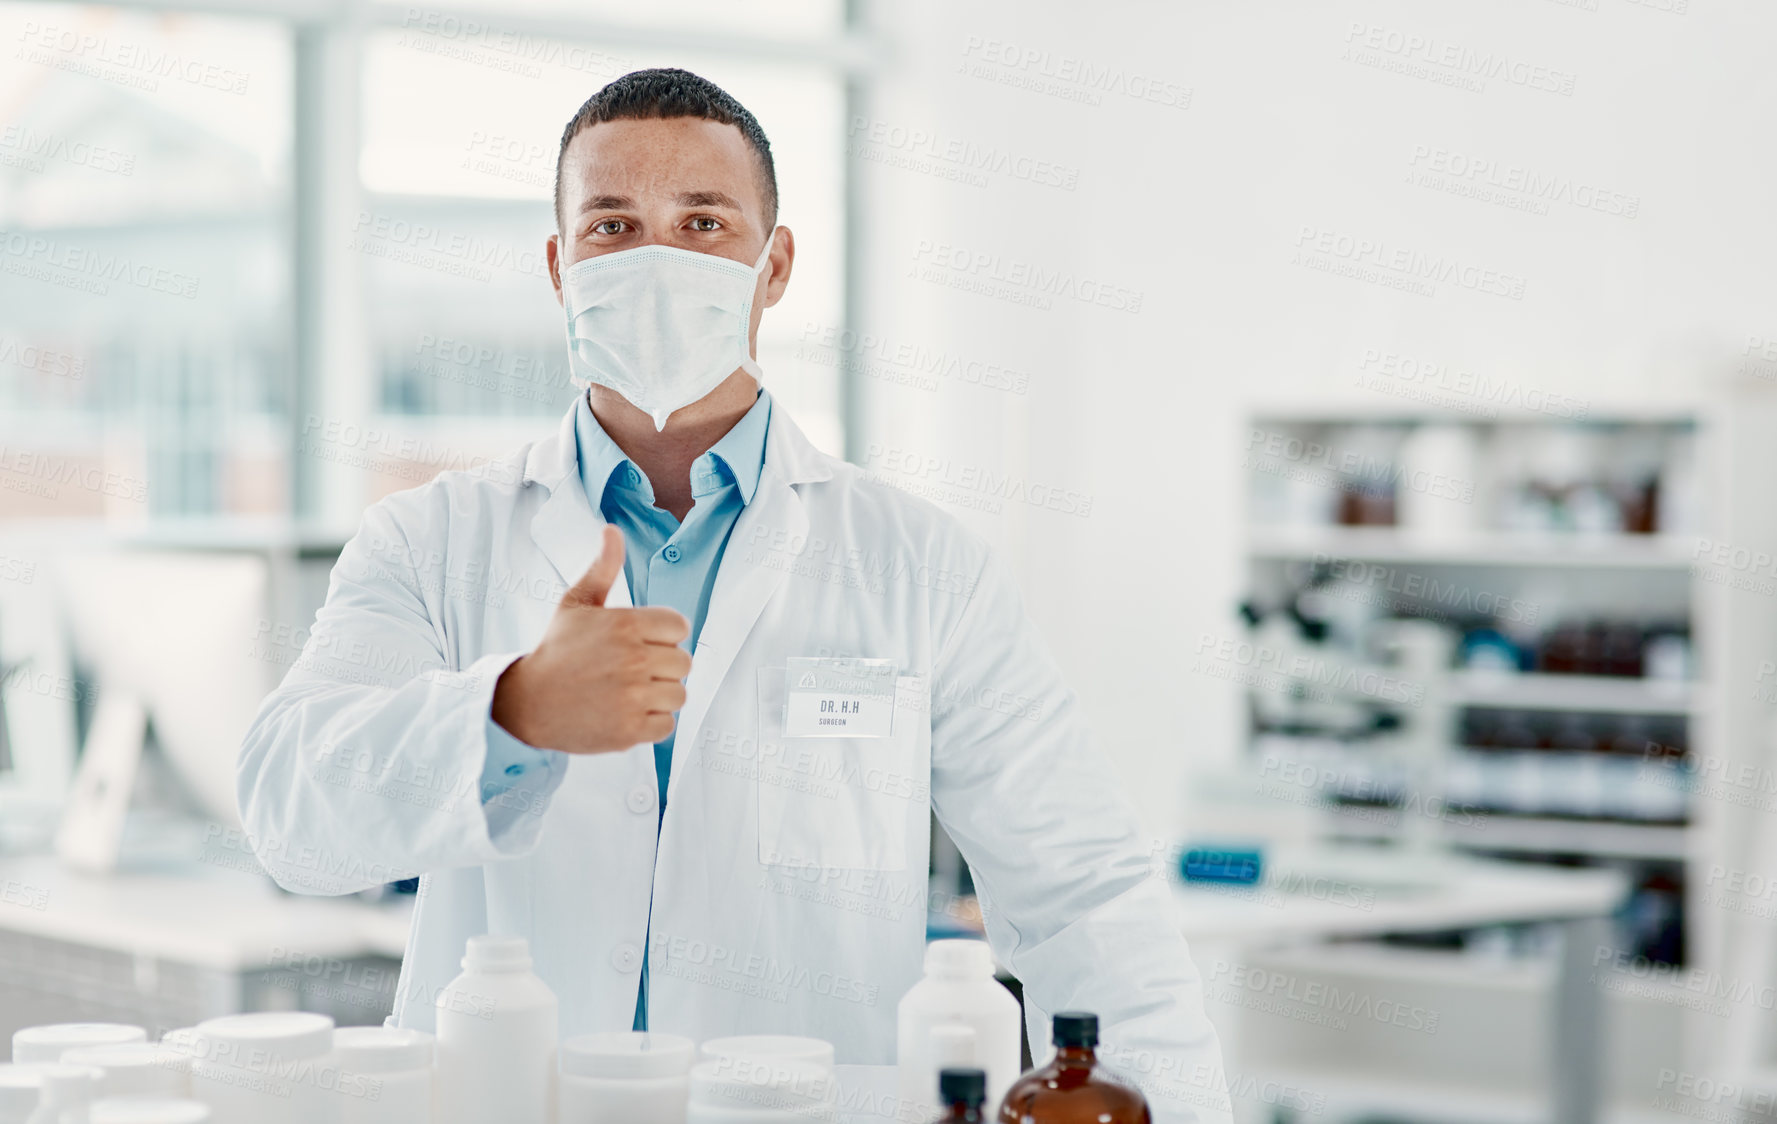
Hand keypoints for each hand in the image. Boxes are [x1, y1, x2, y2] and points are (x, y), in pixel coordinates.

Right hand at [490, 525, 691, 752]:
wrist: (527, 703)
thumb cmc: (556, 651)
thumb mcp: (576, 604)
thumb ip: (603, 568)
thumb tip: (612, 530)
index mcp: (626, 624)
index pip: (679, 627)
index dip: (662, 636)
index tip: (639, 643)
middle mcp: (634, 659)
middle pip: (683, 662)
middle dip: (661, 666)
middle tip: (629, 670)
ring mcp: (633, 696)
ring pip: (678, 695)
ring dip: (658, 696)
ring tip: (627, 692)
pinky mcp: (631, 729)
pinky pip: (667, 725)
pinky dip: (650, 723)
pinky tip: (625, 713)